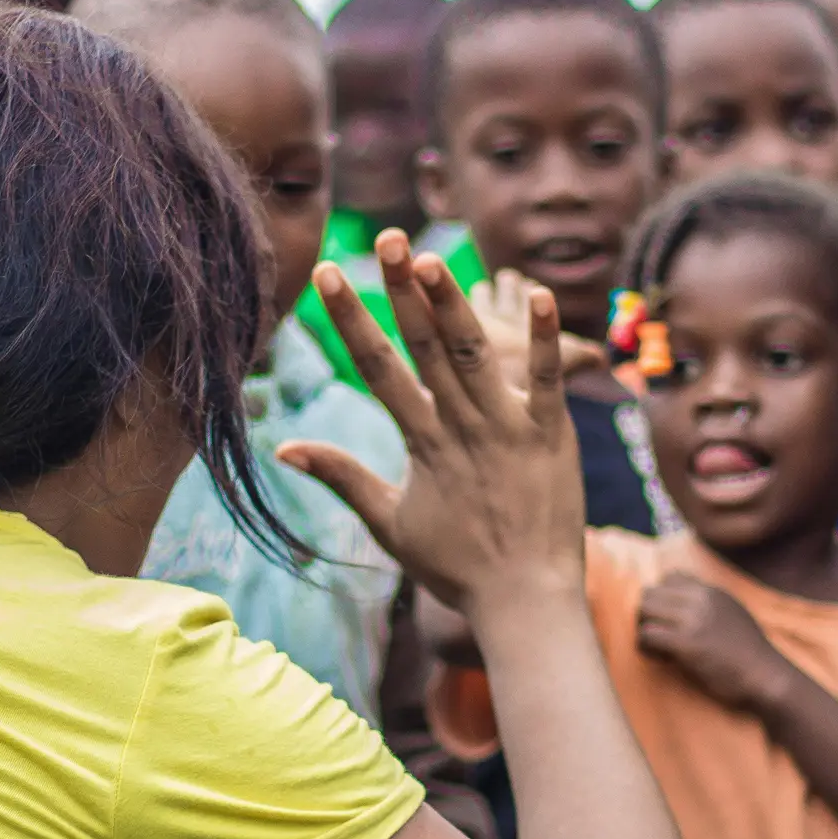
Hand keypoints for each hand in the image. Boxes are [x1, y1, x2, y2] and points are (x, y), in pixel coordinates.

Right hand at [279, 230, 584, 615]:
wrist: (525, 600)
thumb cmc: (457, 568)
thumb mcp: (389, 524)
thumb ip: (342, 478)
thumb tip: (285, 448)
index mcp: (421, 444)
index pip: (378, 368)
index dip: (351, 318)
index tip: (331, 273)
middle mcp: (461, 428)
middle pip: (425, 346)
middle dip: (401, 289)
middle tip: (385, 238)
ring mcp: (508, 428)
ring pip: (477, 353)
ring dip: (454, 303)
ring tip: (432, 256)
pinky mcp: (552, 434)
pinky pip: (547, 378)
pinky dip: (543, 336)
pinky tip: (535, 292)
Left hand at [636, 573, 793, 713]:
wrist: (766, 676)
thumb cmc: (748, 652)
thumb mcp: (732, 613)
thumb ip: (708, 603)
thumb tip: (679, 599)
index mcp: (711, 591)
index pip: (669, 577)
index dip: (663, 599)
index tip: (672, 621)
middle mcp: (701, 599)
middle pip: (650, 593)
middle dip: (649, 616)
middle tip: (661, 639)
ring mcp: (693, 620)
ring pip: (644, 611)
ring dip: (646, 632)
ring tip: (661, 650)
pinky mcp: (686, 643)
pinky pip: (647, 635)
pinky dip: (647, 648)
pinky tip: (664, 660)